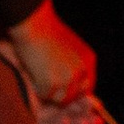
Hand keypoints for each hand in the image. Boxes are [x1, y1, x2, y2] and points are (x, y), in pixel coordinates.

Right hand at [1, 1, 97, 123]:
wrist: (34, 24)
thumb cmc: (46, 32)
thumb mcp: (70, 47)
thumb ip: (73, 63)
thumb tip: (70, 82)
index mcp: (88, 61)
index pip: (87, 86)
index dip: (75, 91)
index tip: (64, 91)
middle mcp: (82, 71)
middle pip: (75, 96)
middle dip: (62, 95)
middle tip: (48, 86)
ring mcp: (68, 78)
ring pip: (60, 99)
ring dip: (49, 93)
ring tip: (40, 76)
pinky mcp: (52, 83)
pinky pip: (45, 95)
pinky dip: (38, 89)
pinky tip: (34, 74)